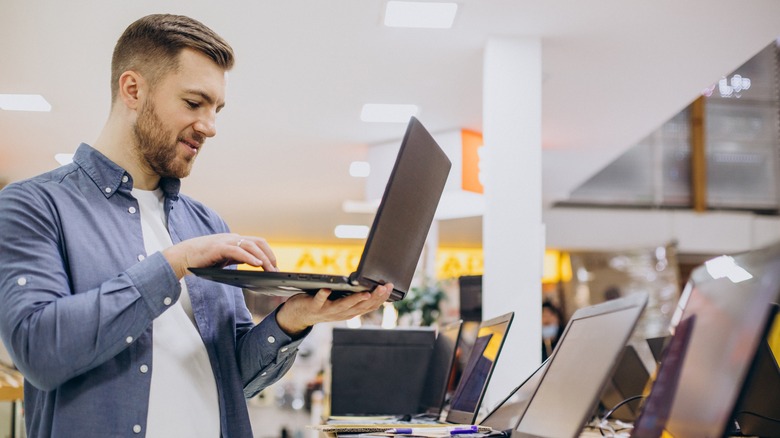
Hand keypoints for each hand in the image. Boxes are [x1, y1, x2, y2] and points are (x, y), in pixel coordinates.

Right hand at [162, 233, 277, 278]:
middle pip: (258, 243)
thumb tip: (253, 263)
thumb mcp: (224, 258)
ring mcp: (226, 241)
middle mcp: (232, 238)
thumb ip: (237, 258)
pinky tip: (257, 264)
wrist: (181, 257)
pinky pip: (238, 251)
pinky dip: (249, 257)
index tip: (274, 265)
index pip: (257, 243)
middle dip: (270, 255)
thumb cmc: (202, 259)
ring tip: (270, 269)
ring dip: (263, 258)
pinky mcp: (218, 248)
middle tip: (276, 269)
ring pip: (251, 246)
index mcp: (234, 240)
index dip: (268, 253)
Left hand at [275, 283, 393, 335]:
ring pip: (344, 306)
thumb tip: (371, 286)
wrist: (298, 316)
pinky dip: (323, 295)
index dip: (381, 298)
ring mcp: (328, 311)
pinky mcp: (314, 306)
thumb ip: (354, 297)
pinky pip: (319, 301)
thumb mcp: (341, 302)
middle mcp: (341, 313)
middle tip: (384, 287)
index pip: (369, 306)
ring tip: (366, 292)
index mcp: (349, 312)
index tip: (390, 287)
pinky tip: (327, 288)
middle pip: (361, 306)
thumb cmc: (322, 304)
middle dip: (374, 296)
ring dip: (355, 300)